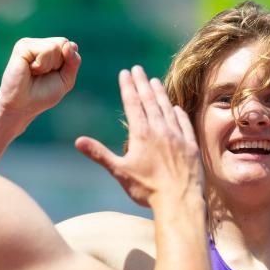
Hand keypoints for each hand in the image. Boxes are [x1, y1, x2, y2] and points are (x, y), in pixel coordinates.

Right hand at [0, 37, 80, 124]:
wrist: (22, 106)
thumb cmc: (43, 94)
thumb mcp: (66, 80)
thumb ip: (73, 62)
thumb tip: (70, 44)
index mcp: (50, 49)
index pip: (70, 46)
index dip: (68, 63)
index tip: (54, 74)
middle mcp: (39, 43)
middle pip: (63, 43)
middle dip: (58, 64)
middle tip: (43, 74)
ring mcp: (30, 44)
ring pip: (54, 46)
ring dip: (48, 66)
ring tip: (35, 73)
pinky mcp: (22, 46)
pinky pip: (45, 50)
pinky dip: (41, 65)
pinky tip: (29, 70)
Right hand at [74, 66, 202, 207]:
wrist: (179, 201)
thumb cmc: (147, 189)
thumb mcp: (120, 171)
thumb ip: (99, 154)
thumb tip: (78, 141)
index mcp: (142, 134)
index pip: (133, 103)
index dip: (128, 86)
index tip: (125, 72)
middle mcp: (160, 130)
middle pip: (150, 101)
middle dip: (142, 83)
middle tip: (137, 69)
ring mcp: (178, 136)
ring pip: (167, 109)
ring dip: (160, 94)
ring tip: (155, 81)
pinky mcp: (191, 146)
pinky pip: (184, 124)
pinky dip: (178, 113)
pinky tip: (175, 108)